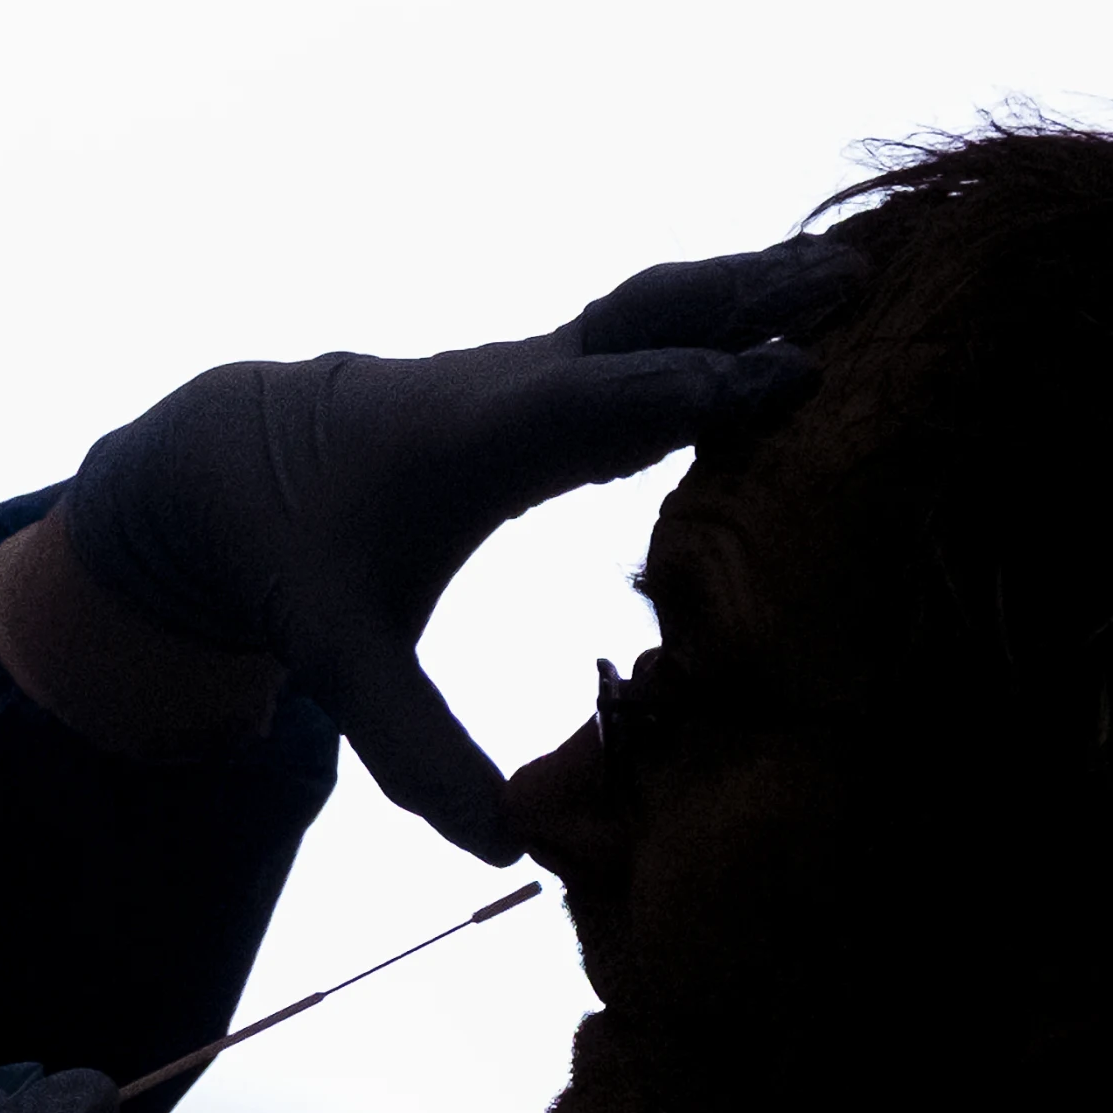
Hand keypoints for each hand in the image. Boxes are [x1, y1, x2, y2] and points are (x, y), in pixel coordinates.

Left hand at [59, 234, 864, 861]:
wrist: (230, 461)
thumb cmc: (294, 559)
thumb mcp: (337, 662)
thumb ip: (413, 751)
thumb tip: (502, 847)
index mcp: (473, 445)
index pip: (594, 407)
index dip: (687, 391)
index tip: (787, 382)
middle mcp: (516, 385)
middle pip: (644, 321)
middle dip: (746, 304)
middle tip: (861, 289)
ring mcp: (540, 367)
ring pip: (660, 304)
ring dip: (759, 284)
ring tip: (882, 264)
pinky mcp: (555, 371)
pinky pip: (657, 324)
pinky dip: (734, 305)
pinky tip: (818, 299)